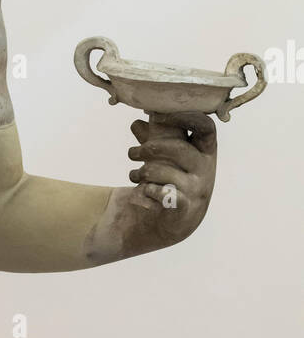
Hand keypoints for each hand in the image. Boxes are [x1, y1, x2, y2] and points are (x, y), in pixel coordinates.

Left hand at [125, 111, 216, 245]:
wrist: (180, 220)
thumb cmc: (174, 179)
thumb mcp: (168, 157)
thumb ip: (154, 139)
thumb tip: (137, 122)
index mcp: (205, 150)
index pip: (205, 126)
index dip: (184, 117)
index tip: (158, 116)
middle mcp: (206, 168)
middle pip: (179, 149)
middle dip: (150, 148)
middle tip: (132, 153)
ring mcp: (197, 188)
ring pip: (165, 172)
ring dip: (142, 172)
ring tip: (133, 175)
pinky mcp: (184, 206)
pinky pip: (163, 194)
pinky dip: (148, 191)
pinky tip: (143, 191)